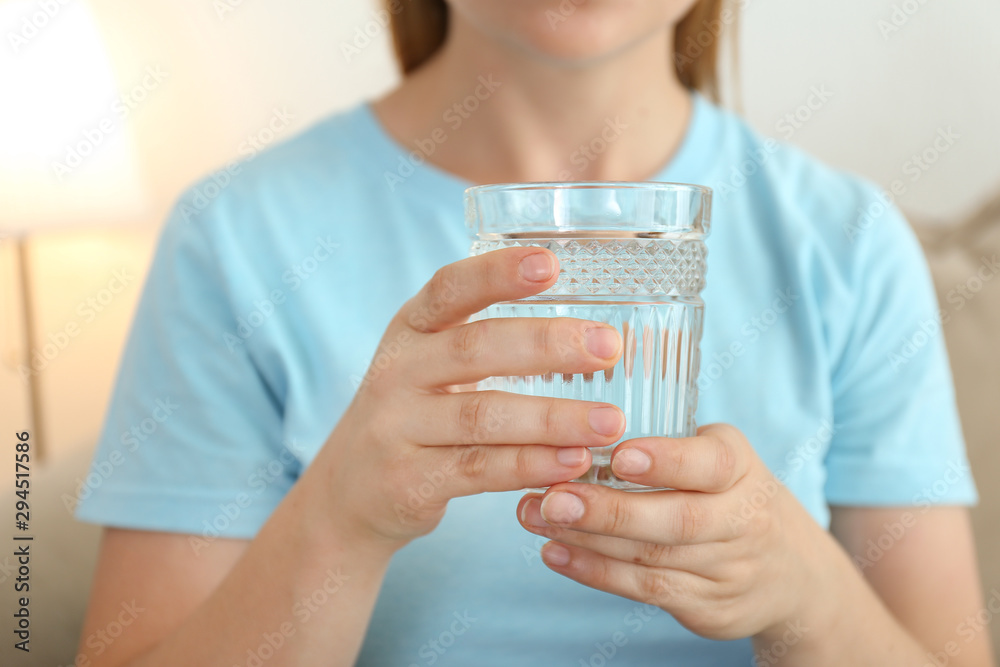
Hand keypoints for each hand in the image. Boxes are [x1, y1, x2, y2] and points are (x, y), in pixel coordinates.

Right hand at [311, 247, 624, 551]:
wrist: (349, 492)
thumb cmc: (414, 414)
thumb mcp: (428, 364)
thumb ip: (484, 341)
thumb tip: (585, 327)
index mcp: (409, 330)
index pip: (450, 289)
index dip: (497, 274)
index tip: (550, 263)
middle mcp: (397, 373)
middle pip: (474, 349)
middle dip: (547, 345)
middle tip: (608, 347)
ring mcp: (397, 429)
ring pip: (482, 417)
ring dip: (553, 418)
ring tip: (609, 421)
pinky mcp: (408, 482)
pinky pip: (479, 470)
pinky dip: (531, 465)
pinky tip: (574, 461)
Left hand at [516, 423, 839, 641]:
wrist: (793, 572)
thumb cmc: (732, 494)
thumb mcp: (720, 455)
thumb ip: (668, 442)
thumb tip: (579, 423)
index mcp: (741, 467)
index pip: (711, 464)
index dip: (667, 461)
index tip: (621, 455)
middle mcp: (741, 519)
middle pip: (676, 519)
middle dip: (609, 510)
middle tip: (553, 497)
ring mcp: (726, 568)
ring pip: (652, 558)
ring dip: (587, 540)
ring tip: (536, 517)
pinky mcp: (707, 605)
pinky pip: (644, 589)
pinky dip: (595, 571)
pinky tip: (555, 552)